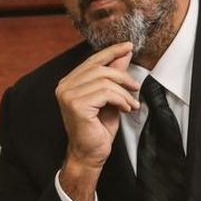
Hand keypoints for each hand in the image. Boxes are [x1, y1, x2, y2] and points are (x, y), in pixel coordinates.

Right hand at [57, 42, 138, 200]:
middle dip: (123, 76)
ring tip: (131, 104)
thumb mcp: (110, 97)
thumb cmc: (98, 128)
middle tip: (136, 87)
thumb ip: (114, 75)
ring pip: (105, 80)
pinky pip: (106, 93)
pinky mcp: (76, 105)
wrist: (90, 154)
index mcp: (69, 82)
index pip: (93, 60)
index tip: (128, 46)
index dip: (112, 51)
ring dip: (124, 92)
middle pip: (100, 68)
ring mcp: (68, 95)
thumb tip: (124, 53)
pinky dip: (121, 99)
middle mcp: (65, 86)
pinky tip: (126, 109)